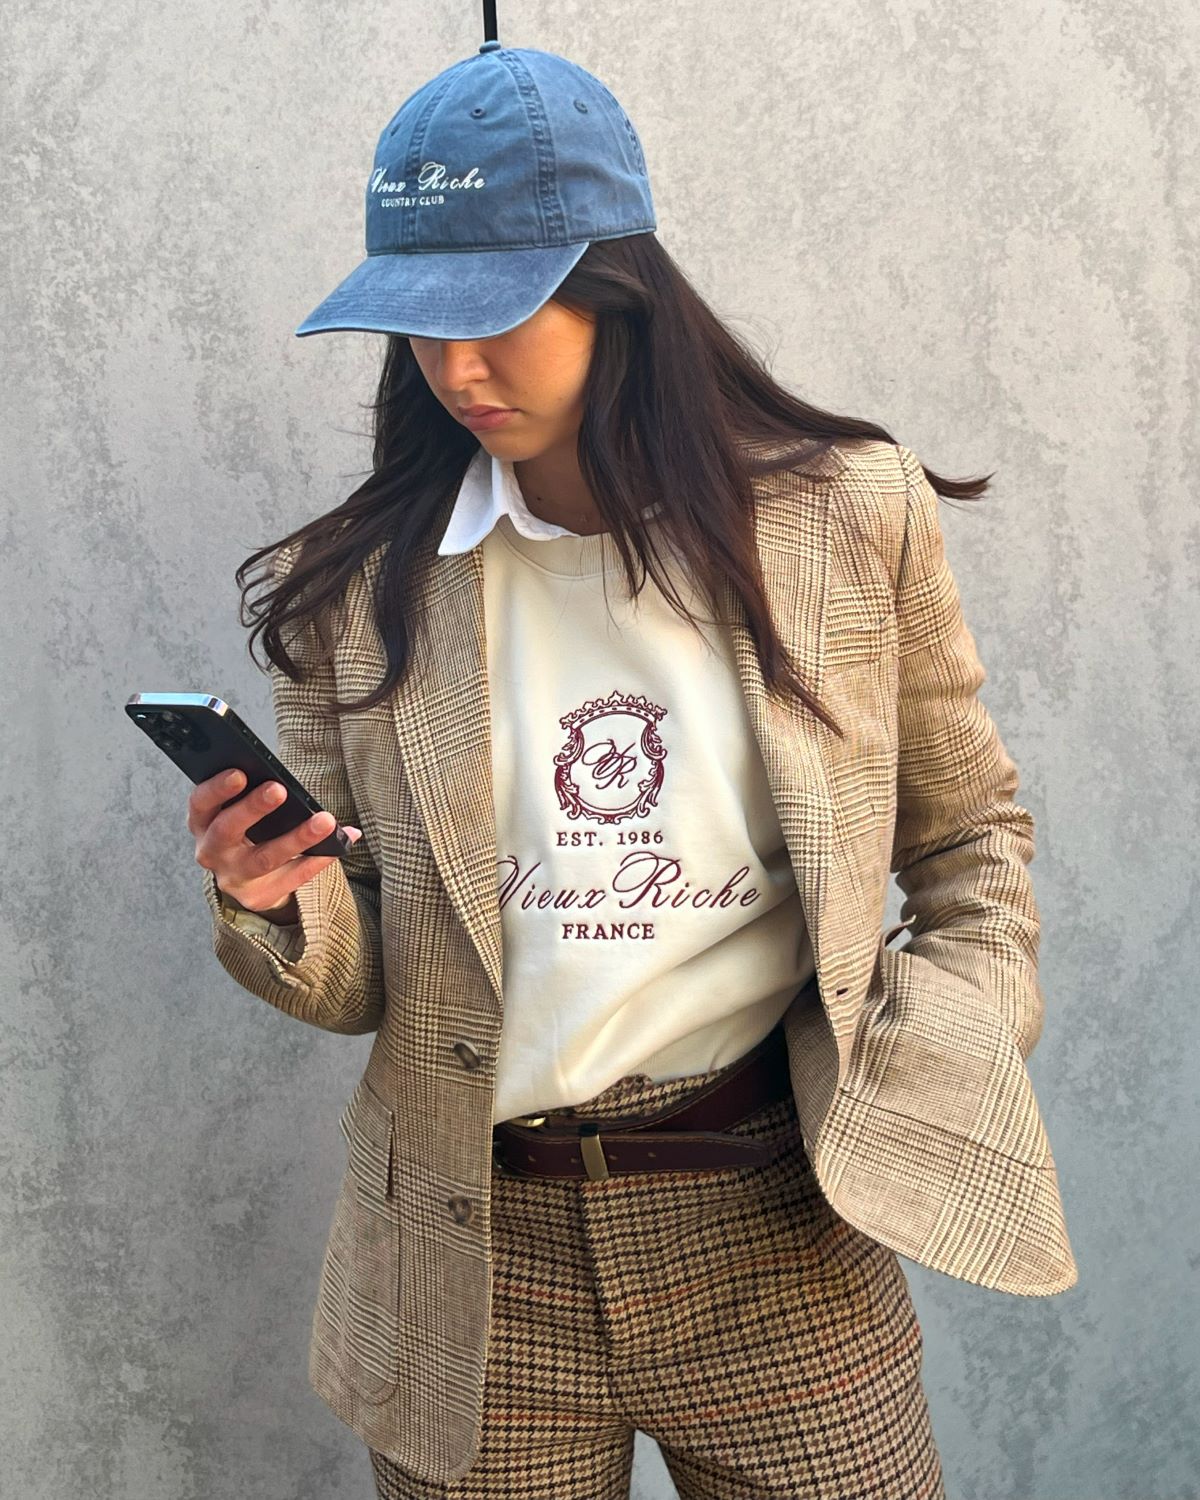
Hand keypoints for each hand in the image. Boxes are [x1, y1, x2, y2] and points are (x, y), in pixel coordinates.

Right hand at [190, 768, 362, 922]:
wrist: (250, 879)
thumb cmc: (248, 829)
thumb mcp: (239, 812)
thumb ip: (251, 793)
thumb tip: (283, 777)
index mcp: (203, 822)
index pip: (201, 803)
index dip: (217, 789)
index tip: (240, 773)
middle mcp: (211, 852)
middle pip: (227, 830)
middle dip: (253, 808)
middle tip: (278, 789)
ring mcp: (233, 878)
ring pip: (265, 858)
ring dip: (297, 838)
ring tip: (325, 820)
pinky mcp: (257, 897)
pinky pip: (292, 878)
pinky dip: (316, 860)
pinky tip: (337, 846)